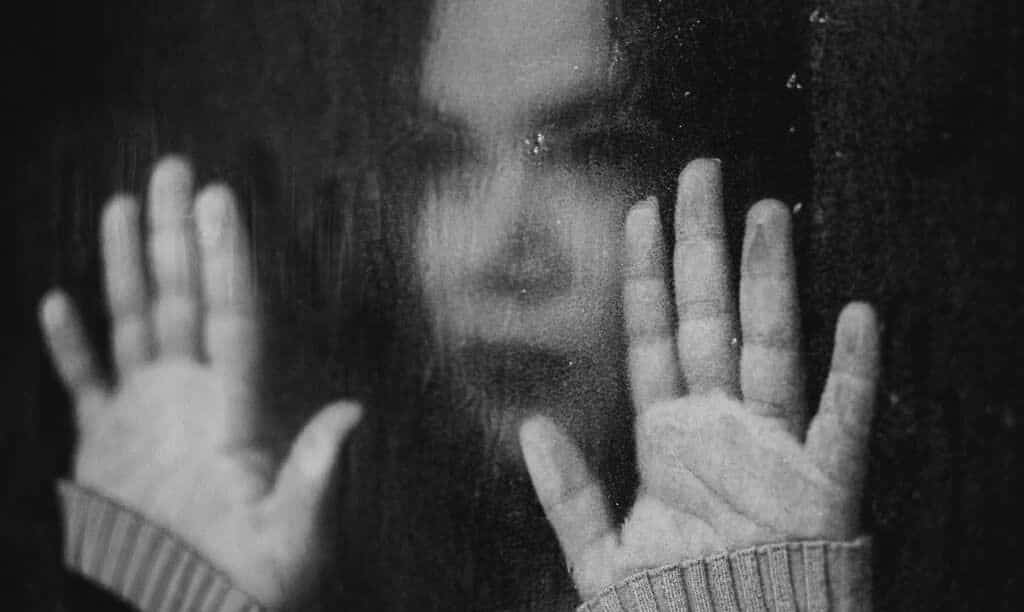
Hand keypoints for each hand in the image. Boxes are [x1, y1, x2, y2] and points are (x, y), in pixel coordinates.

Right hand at [40, 156, 360, 606]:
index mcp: (239, 410)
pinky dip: (69, 347)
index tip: (221, 202)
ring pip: (137, 322)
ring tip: (122, 206)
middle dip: (178, 235)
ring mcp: (148, 416)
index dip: (228, 260)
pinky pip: (83, 382)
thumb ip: (317, 476)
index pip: (234, 318)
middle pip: (186, 299)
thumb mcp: (296, 538)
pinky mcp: (104, 446)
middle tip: (174, 169)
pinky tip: (56, 303)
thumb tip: (353, 414)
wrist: (198, 611)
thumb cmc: (258, 585)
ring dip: (127, 266)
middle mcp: (195, 397)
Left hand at [519, 159, 880, 598]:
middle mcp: (720, 427)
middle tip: (702, 174)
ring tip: (768, 215)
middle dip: (703, 247)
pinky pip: (842, 422)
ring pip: (771, 347)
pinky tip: (855, 316)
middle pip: (711, 319)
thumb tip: (530, 428)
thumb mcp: (603, 554)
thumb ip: (568, 495)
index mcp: (668, 438)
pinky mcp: (822, 488)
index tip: (639, 212)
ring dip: (770, 281)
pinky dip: (852, 373)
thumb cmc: (671, 606)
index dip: (646, 275)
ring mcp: (772, 449)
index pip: (655, 335)